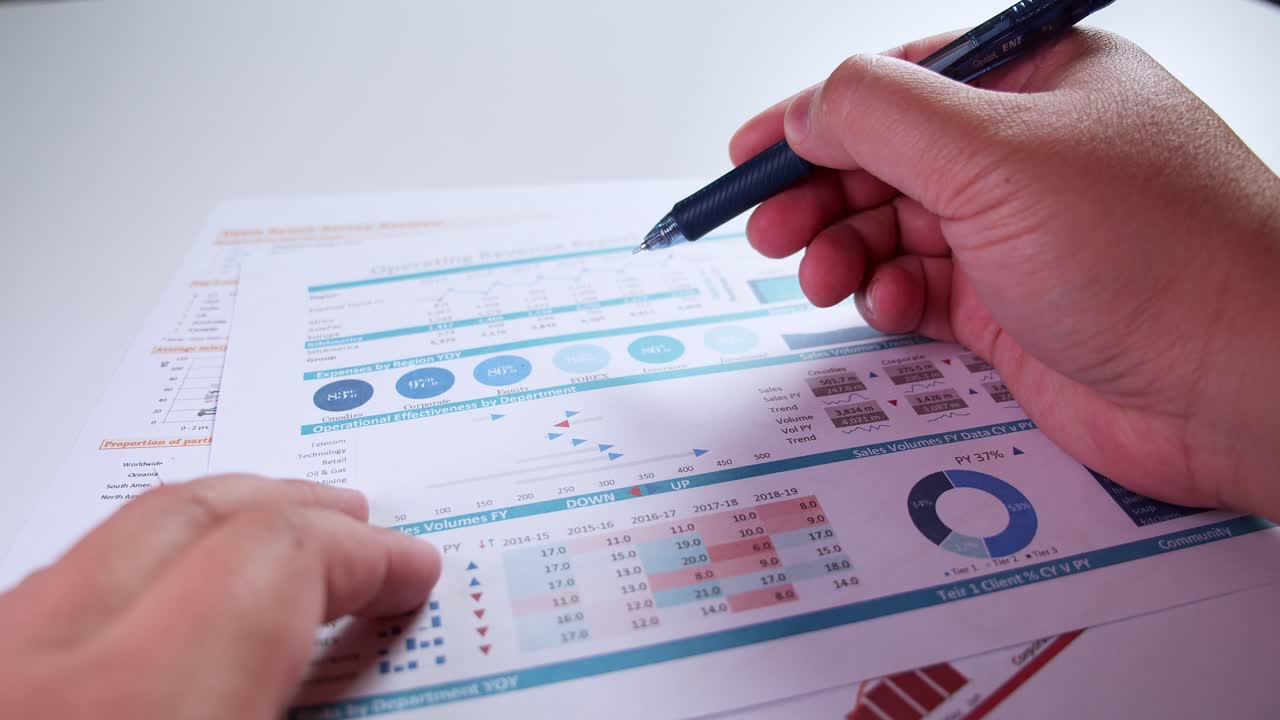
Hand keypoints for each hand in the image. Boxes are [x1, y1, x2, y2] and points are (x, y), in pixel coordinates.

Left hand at [0, 475, 440, 718]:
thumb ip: (318, 713)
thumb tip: (373, 680)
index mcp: (139, 708)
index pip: (272, 557)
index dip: (362, 554)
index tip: (406, 574)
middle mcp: (34, 678)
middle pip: (180, 519)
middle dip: (288, 508)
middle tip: (352, 522)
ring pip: (98, 547)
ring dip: (204, 533)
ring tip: (267, 553)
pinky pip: (45, 602)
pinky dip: (127, 585)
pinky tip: (159, 620)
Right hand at [732, 29, 1279, 517]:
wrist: (1239, 387)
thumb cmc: (1158, 256)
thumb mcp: (998, 157)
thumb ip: (883, 117)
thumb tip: (807, 107)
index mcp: (1037, 83)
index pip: (899, 83)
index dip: (815, 117)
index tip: (751, 152)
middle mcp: (1027, 154)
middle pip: (886, 160)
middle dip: (821, 194)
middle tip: (771, 231)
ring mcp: (1018, 234)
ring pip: (893, 230)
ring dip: (846, 251)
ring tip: (826, 277)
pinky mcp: (1011, 308)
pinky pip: (917, 290)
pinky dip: (888, 298)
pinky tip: (888, 310)